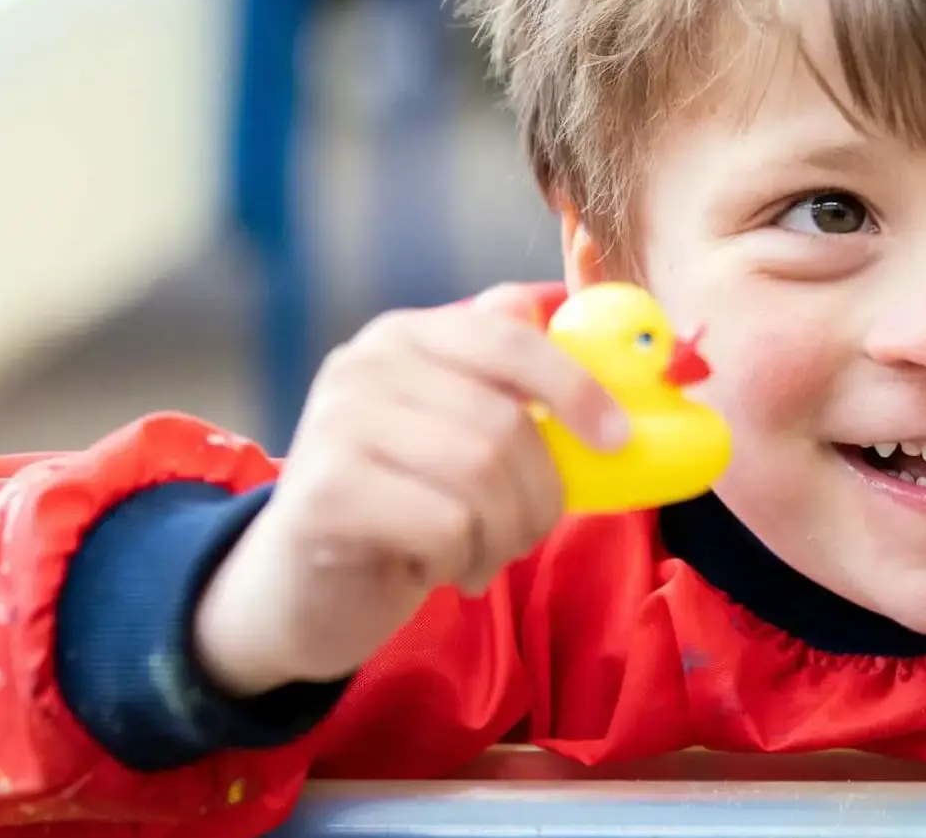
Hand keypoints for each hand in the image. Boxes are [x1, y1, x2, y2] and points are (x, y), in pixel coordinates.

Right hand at [192, 285, 625, 695]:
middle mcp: (366, 364)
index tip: (617, 440)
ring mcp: (336, 423)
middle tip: (529, 532)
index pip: (512, 338)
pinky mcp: (325, 493)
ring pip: (481, 475)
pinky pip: (445, 525)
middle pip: (505, 423)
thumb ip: (520, 390)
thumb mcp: (463, 438)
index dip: (577, 388)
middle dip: (541, 494)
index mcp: (410, 335)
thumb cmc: (404, 508)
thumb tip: (626, 351)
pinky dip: (461, 559)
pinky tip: (434, 567)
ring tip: (480, 554)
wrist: (298, 590)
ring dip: (505, 533)